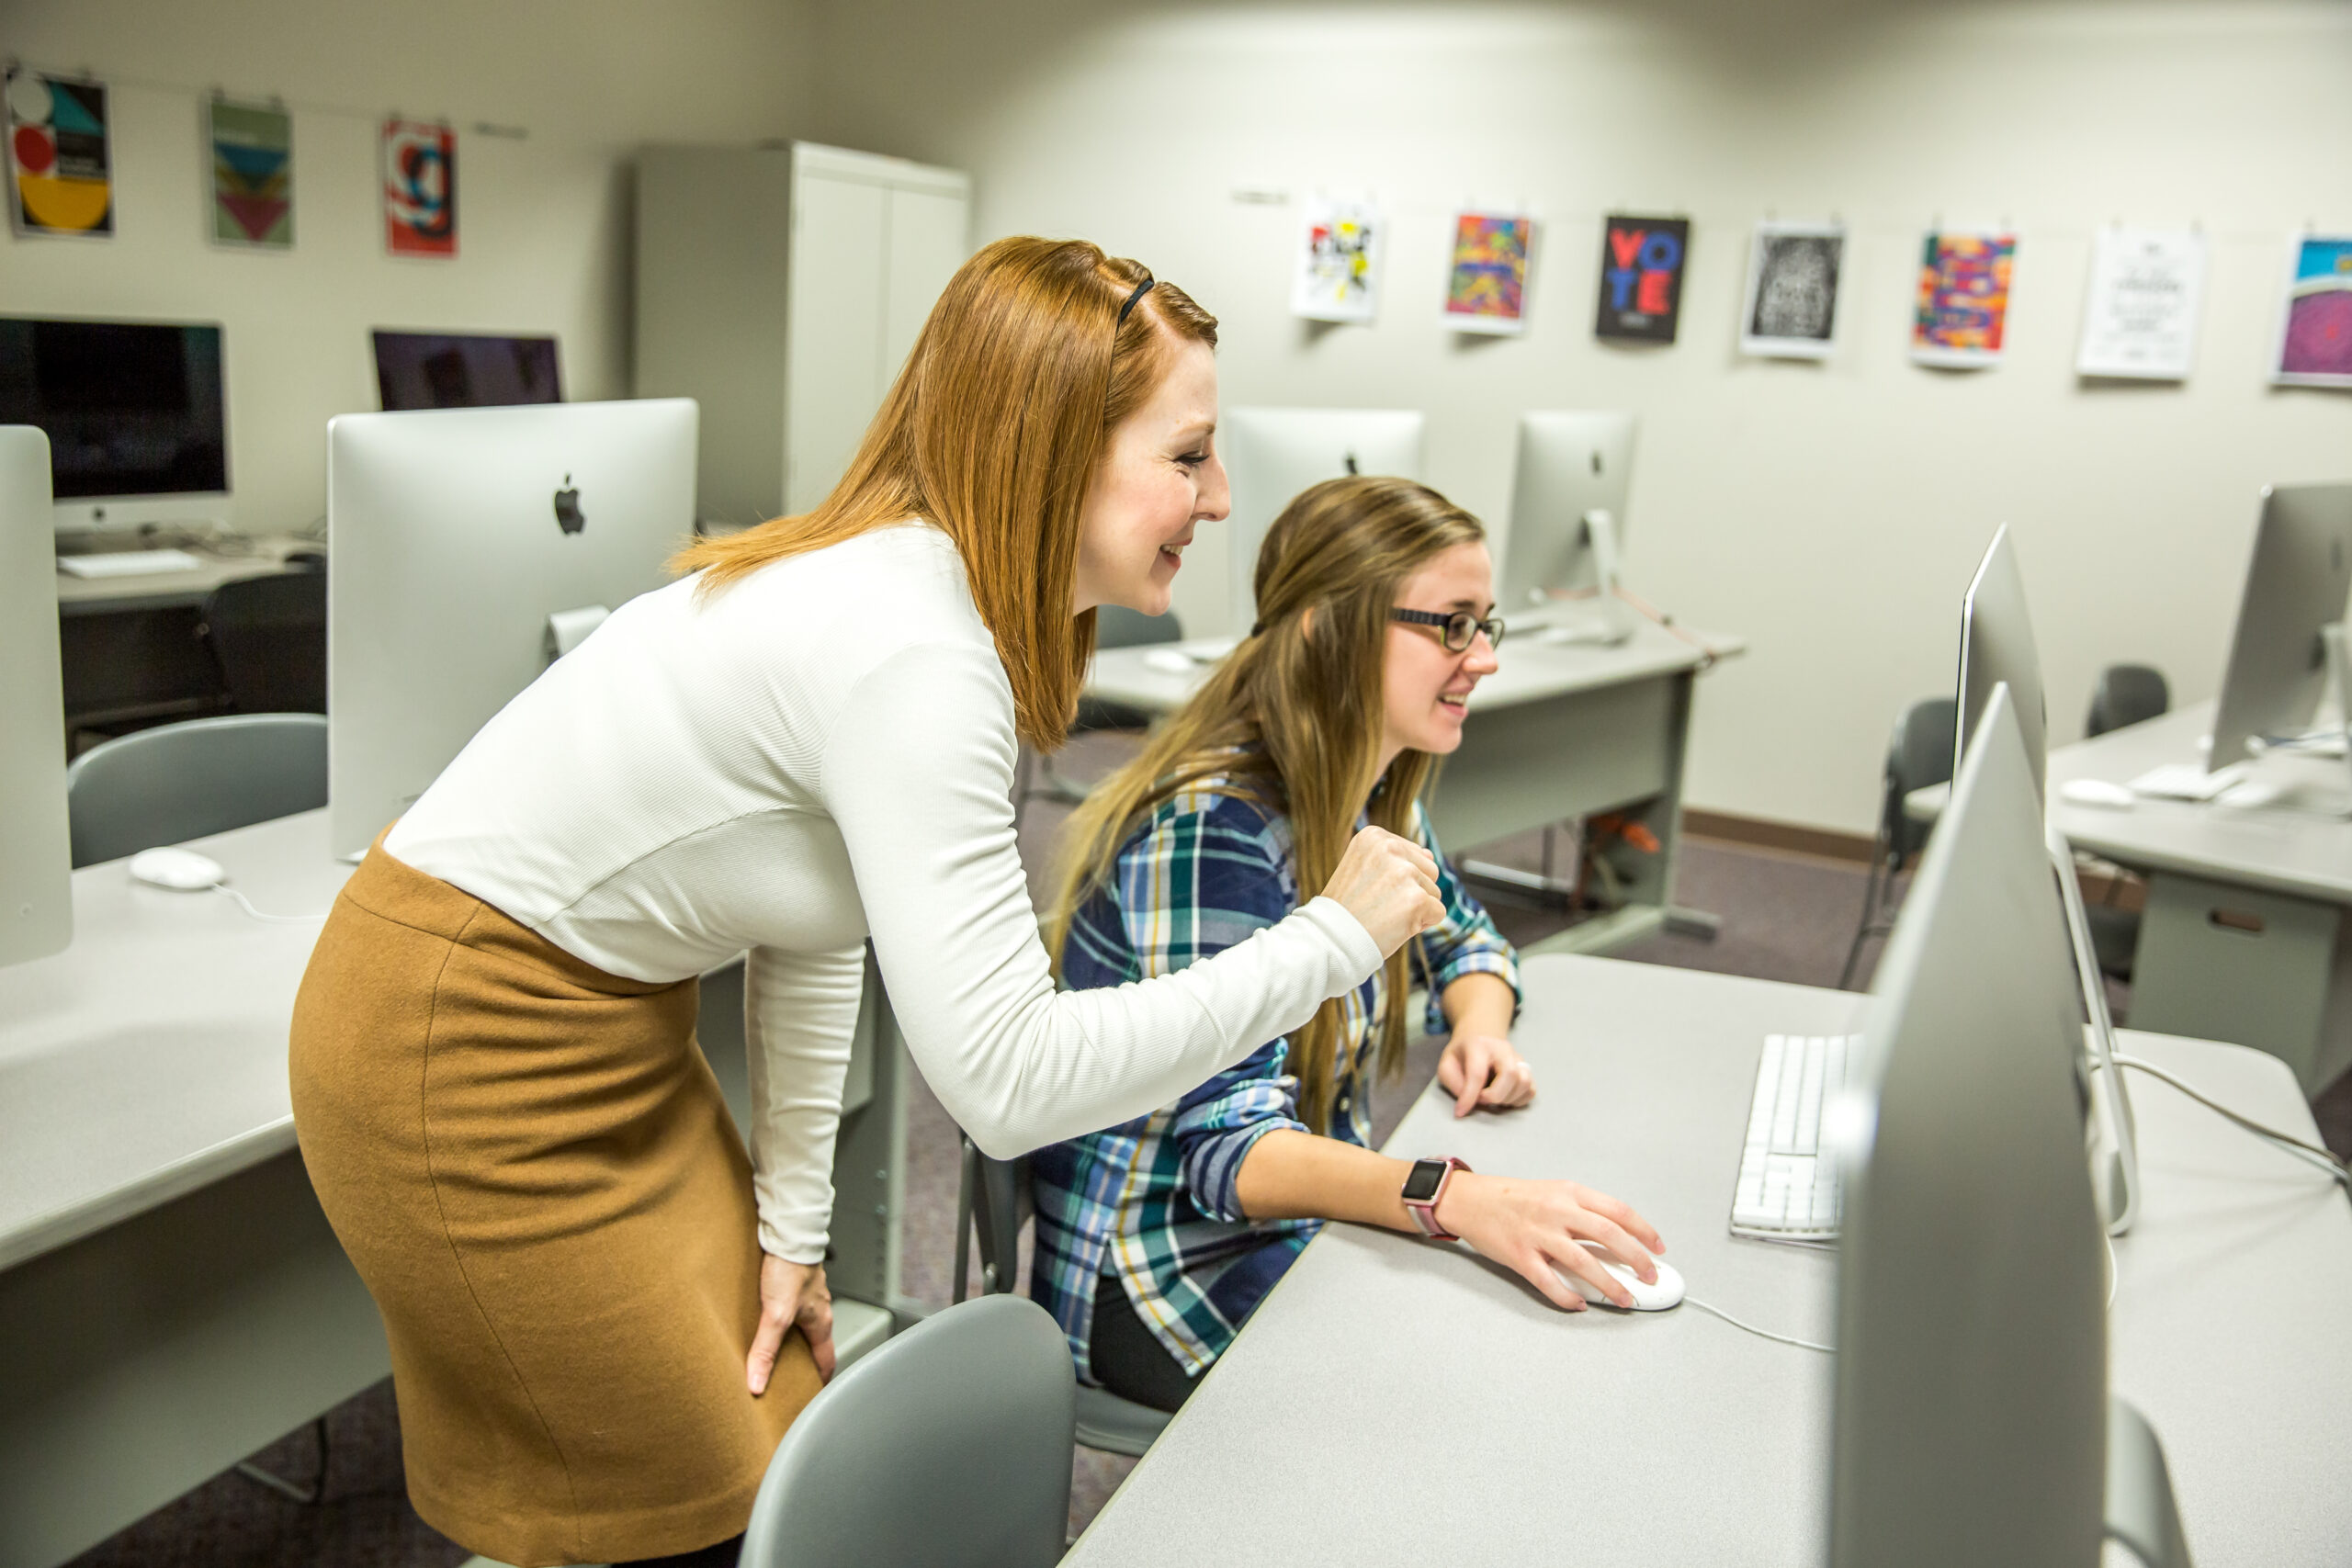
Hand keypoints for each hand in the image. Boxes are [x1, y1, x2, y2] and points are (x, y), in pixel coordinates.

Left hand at [748, 1254, 835, 1392]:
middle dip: (801, 1363)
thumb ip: (766, 1350)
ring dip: (787, 1340)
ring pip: (800, 1326)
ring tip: (768, 1352)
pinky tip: (760, 1321)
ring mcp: (806, 1295)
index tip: (810, 1397)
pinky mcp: (791, 1282)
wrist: (788, 1231)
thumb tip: (757, 1383)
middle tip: (784, 1379)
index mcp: (821, 1323)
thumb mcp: (777, 1315)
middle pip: (813, 1345)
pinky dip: (778, 1320)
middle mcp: (817, 1310)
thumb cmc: (790, 1268)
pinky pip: (788, 1308)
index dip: (819, 1381)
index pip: (826, 1361)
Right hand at [1319, 827, 1443, 956]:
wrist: (1329, 940)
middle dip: (1411, 891)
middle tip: (1379, 905)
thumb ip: (1396, 857)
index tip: (1371, 890)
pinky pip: (1437, 913)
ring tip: (1383, 914)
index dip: (1398, 881)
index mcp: (1374, 836)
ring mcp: (1404, 872)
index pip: (1414, 855)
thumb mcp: (1362, 867)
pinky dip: (1420, 925)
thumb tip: (1430, 854)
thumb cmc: (1346, 908)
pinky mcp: (1416, 898)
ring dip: (1414, 908)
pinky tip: (1393, 926)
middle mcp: (1390, 847)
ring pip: (1434, 892)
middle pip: (1429, 870)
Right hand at [1435, 1173, 1663, 1311]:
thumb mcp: (1553, 1193)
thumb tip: (1617, 1239)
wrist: (1470, 1200)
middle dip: (1636, 1259)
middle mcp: (1557, 1211)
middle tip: (1650, 1276)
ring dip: (1610, 1284)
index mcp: (1569, 1193)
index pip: (1618, 1210)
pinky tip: (1579, 1304)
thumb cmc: (1512, 1198)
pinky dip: (1567, 1296)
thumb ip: (1582, 1212)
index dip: (1643, 1231)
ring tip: (1626, 1298)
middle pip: (1609, 1235)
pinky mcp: (1520, 1256)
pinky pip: (1549, 1282)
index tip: (1657, 1248)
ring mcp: (1538, 1234)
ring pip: (1584, 1262)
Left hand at [1437, 1033, 1534, 1117]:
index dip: (1469, 1096)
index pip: (1478, 1073)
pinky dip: (1518, 1100)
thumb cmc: (1461, 1054)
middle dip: (1494, 1096)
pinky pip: (1530, 1090)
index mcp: (1479, 1045)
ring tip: (1492, 1098)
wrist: (1479, 1038)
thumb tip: (1468, 1100)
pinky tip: (1504, 1097)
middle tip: (1481, 1099)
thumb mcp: (1446, 1064)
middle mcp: (1503, 1049)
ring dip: (1508, 1099)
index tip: (1461, 1112)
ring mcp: (1518, 1058)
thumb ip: (1453, 1082)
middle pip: (1510, 1075)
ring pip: (1524, 1082)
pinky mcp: (1527, 1070)